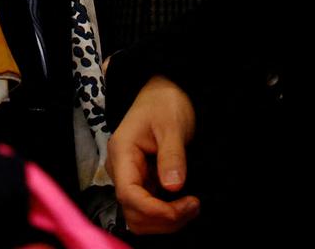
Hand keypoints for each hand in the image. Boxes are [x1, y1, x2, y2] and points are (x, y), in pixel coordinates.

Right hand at [107, 75, 200, 234]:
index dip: (154, 210)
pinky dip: (167, 214)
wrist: (162, 93)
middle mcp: (121, 170)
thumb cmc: (164, 103)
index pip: (128, 194)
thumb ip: (172, 155)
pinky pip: (149, 209)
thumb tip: (173, 187)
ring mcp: (130, 178)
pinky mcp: (142, 182)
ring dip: (165, 221)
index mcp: (122, 153)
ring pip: (140, 216)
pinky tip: (185, 203)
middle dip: (163, 219)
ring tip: (192, 206)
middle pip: (133, 212)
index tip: (182, 207)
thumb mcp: (172, 124)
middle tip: (194, 205)